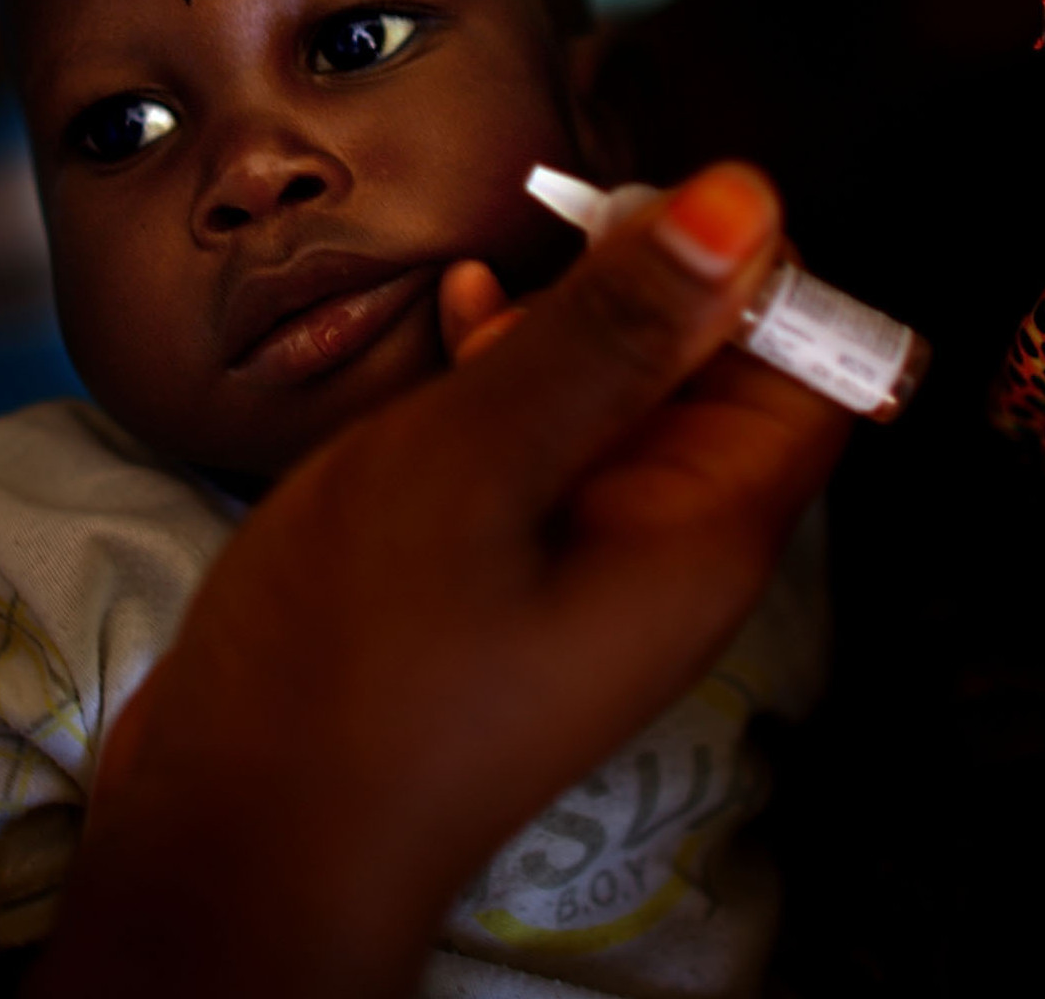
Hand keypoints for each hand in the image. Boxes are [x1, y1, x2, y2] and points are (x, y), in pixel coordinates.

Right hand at [29, 164, 849, 997]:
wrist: (236, 841)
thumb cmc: (353, 670)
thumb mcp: (481, 463)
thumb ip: (608, 332)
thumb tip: (741, 204)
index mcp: (704, 528)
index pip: (808, 361)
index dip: (748, 266)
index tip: (641, 209)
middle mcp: (665, 548)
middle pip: (714, 371)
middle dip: (641, 284)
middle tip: (544, 232)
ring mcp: (581, 566)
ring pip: (616, 398)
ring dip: (561, 325)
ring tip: (479, 285)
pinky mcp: (502, 574)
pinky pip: (541, 449)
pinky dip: (505, 381)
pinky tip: (445, 334)